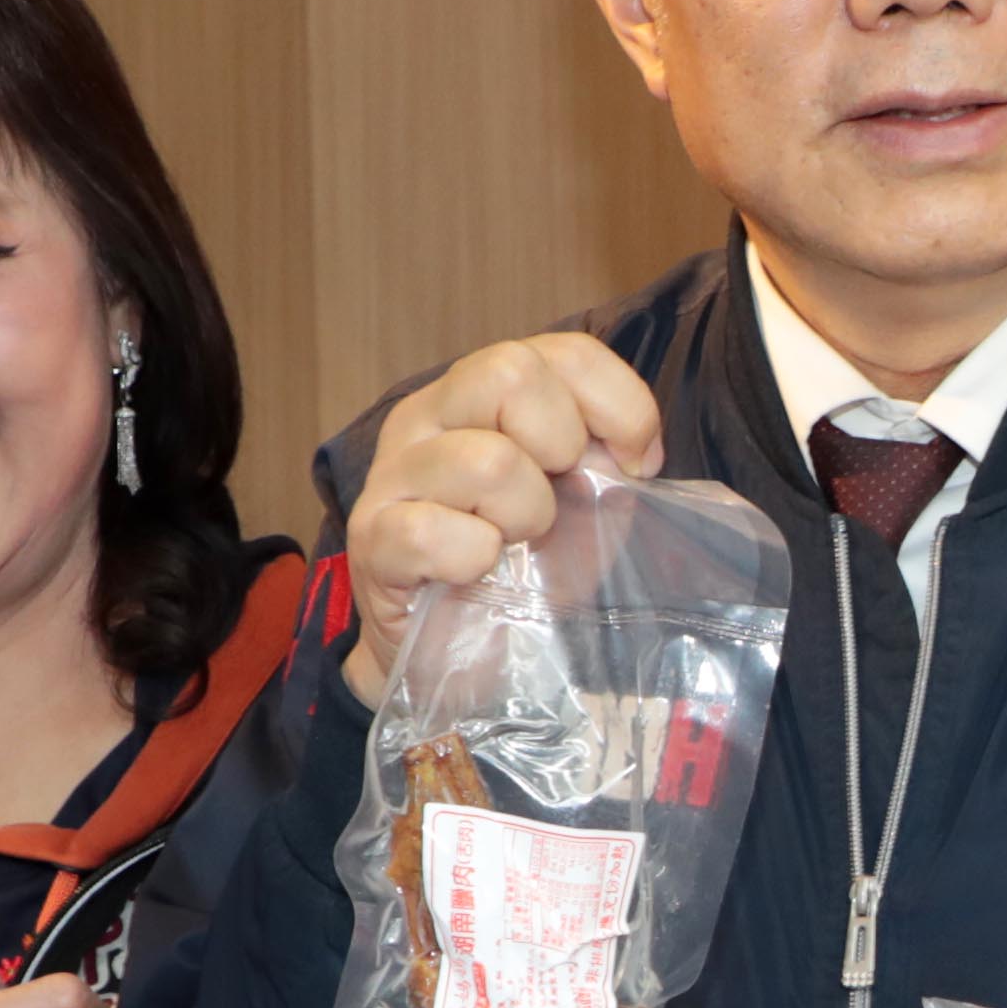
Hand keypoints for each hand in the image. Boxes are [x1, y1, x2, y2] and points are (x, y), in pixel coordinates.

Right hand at [344, 334, 664, 699]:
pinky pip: (431, 532)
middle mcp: (428, 414)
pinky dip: (471, 561)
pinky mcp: (371, 537)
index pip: (565, 353)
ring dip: (523, 516)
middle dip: (561, 446)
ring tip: (509, 546)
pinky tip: (470, 574)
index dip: (621, 407)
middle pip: (510, 372)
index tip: (636, 466)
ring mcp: (392, 472)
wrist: (451, 654)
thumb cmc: (520, 566)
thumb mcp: (580, 502)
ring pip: (487, 460)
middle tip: (554, 504)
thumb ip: (607, 461)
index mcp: (481, 392)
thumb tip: (631, 456)